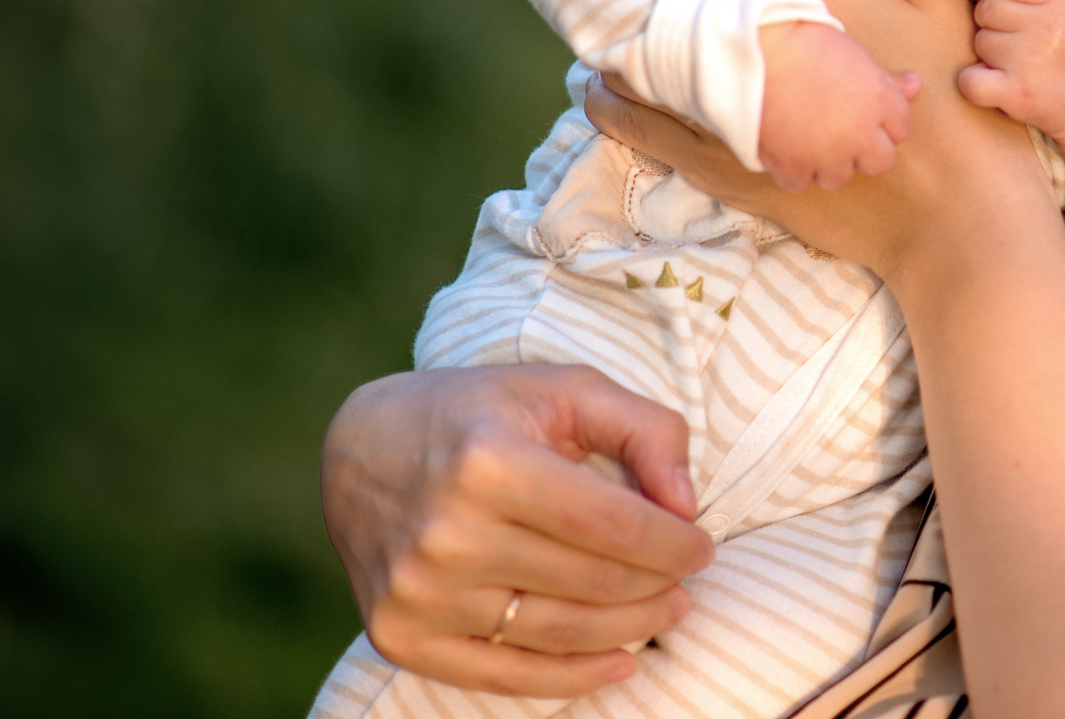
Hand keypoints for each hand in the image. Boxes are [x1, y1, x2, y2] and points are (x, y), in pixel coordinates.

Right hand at [321, 365, 713, 696]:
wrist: (361, 449)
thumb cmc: (481, 413)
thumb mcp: (565, 388)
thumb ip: (643, 429)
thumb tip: (686, 504)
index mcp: (487, 462)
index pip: (612, 524)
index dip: (673, 542)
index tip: (702, 544)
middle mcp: (445, 533)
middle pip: (591, 582)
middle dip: (659, 585)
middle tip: (688, 578)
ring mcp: (417, 593)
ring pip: (559, 632)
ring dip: (630, 628)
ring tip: (665, 610)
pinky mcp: (399, 635)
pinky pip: (505, 675)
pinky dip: (574, 676)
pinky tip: (621, 659)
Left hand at [592, 0, 1053, 283]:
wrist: (958, 218)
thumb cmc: (958, 98)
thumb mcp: (934, 3)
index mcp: (807, 18)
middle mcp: (763, 74)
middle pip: (682, 28)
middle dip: (647, 5)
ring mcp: (749, 132)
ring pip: (662, 90)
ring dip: (625, 69)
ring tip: (595, 47)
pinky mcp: (747, 177)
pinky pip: (671, 145)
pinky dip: (634, 122)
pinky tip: (610, 105)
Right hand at [756, 20, 919, 192]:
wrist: (754, 48)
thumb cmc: (806, 41)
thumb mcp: (855, 55)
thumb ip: (886, 79)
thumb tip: (915, 85)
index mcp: (880, 101)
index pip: (902, 128)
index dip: (885, 121)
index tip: (866, 113)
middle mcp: (859, 133)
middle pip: (879, 162)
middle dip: (865, 150)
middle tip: (843, 132)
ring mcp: (826, 153)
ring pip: (839, 177)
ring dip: (828, 163)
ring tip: (812, 140)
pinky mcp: (791, 164)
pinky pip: (800, 183)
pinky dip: (793, 170)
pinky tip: (787, 148)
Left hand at [961, 0, 1064, 137]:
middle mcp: (1051, 27)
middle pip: (987, 8)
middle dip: (991, 19)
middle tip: (1012, 32)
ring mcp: (1033, 62)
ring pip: (980, 41)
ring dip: (989, 50)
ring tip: (1015, 57)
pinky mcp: (1018, 95)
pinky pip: (970, 80)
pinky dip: (976, 82)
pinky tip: (996, 80)